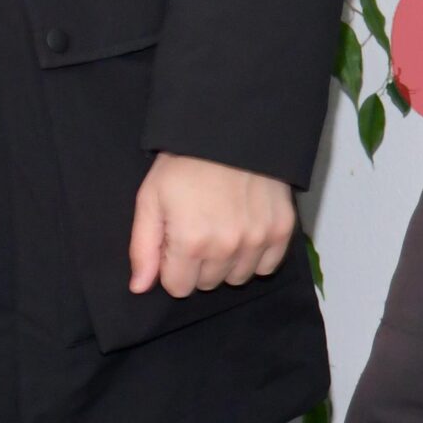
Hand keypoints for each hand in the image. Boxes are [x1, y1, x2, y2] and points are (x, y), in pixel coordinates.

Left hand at [129, 152, 296, 296]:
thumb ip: (143, 248)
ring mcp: (258, 240)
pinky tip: (246, 233)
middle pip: (208, 284)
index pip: (179, 288)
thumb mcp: (150, 201)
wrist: (231, 134)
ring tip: (223, 230)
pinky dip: (256, 257)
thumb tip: (140, 288)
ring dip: (228, 263)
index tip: (176, 242)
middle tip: (199, 232)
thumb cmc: (185, 165)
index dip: (172, 266)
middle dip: (199, 265)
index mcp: (191, 242)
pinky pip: (267, 267)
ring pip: (238, 278)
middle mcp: (227, 247)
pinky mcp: (281, 230)